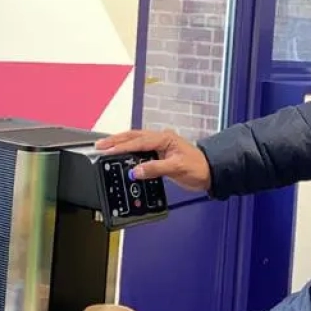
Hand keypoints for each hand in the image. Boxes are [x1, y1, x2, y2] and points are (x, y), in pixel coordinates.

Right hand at [96, 128, 211, 191]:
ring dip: (121, 144)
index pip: (139, 141)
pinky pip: (140, 151)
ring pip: (135, 142)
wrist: (210, 173)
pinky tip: (122, 156)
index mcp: (165, 138)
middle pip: (134, 137)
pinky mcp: (159, 155)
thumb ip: (155, 169)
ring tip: (106, 148)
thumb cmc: (198, 167)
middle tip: (100, 145)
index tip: (109, 150)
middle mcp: (161, 140)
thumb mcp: (177, 168)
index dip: (122, 146)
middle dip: (116, 140)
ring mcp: (160, 147)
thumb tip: (136, 171)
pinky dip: (129, 152)